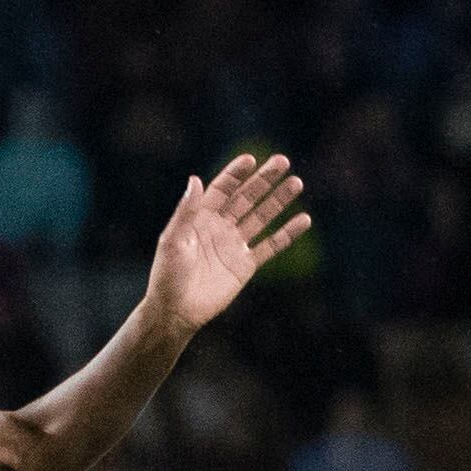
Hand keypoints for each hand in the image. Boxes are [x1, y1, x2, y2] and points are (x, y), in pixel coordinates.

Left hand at [146, 155, 310, 337]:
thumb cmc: (167, 276)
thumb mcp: (172, 241)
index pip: (221, 190)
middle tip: (282, 161)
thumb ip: (186, 212)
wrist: (175, 311)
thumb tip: (195, 179)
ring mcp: (234, 245)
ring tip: (296, 183)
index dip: (235, 174)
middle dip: (263, 180)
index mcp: (200, 219)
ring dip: (278, 200)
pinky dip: (287, 234)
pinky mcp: (245, 265)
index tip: (250, 159)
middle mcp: (219, 228)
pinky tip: (304, 220)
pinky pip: (271, 245)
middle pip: (246, 198)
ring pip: (261, 217)